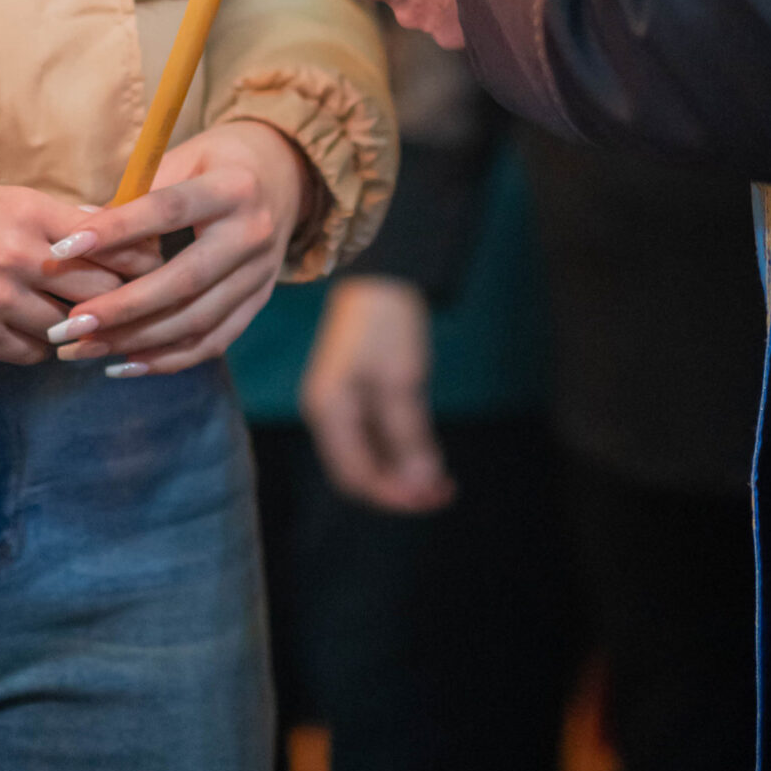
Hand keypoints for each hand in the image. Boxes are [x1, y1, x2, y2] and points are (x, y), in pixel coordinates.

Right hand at [0, 183, 158, 363]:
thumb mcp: (4, 201)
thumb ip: (59, 218)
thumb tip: (118, 228)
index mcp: (32, 212)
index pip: (112, 240)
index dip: (142, 258)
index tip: (154, 266)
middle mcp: (20, 256)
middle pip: (103, 290)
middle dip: (123, 300)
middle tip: (136, 305)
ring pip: (69, 327)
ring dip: (76, 327)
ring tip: (75, 319)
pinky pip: (33, 353)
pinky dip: (39, 345)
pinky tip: (29, 331)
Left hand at [43, 120, 314, 376]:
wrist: (286, 174)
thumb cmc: (218, 160)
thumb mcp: (185, 155)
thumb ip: (137, 192)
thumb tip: (78, 228)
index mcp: (232, 188)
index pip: (167, 210)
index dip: (115, 231)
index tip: (63, 249)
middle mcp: (252, 234)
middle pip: (184, 279)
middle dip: (122, 307)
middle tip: (70, 324)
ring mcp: (260, 274)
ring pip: (197, 320)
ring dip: (137, 340)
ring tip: (85, 348)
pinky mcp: (259, 301)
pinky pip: (213, 340)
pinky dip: (168, 358)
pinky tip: (124, 363)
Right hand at [300, 276, 453, 512]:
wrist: (380, 272)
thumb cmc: (386, 324)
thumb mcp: (401, 381)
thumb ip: (408, 436)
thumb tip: (422, 484)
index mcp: (329, 412)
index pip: (356, 476)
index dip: (393, 495)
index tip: (431, 498)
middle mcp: (328, 416)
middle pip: (359, 473)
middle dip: (400, 489)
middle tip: (442, 493)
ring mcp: (340, 407)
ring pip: (370, 458)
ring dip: (403, 473)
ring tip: (442, 482)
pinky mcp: (356, 397)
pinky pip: (376, 439)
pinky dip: (401, 452)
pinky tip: (428, 457)